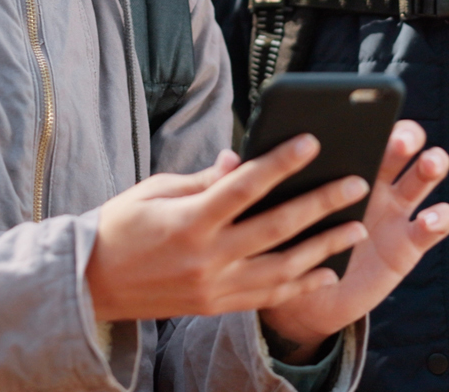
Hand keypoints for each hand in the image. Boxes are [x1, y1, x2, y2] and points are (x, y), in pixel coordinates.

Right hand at [86, 135, 374, 323]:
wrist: (90, 285)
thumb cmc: (120, 227)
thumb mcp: (155, 191)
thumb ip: (203, 180)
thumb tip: (240, 162)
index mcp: (189, 220)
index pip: (244, 186)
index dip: (280, 162)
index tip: (311, 141)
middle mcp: (206, 256)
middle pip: (277, 226)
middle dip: (322, 203)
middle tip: (357, 184)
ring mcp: (214, 286)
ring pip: (283, 266)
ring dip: (326, 247)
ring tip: (358, 228)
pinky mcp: (217, 306)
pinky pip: (268, 295)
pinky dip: (301, 283)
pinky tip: (328, 270)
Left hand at [258, 121, 448, 362]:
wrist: (302, 298)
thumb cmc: (286, 243)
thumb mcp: (263, 214)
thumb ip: (247, 186)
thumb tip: (228, 159)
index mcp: (339, 165)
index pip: (356, 131)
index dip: (365, 119)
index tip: (362, 113)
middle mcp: (373, 180)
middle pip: (397, 147)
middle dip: (403, 136)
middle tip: (398, 137)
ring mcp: (394, 210)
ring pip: (421, 178)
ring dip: (429, 167)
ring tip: (429, 163)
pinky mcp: (408, 243)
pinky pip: (433, 226)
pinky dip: (439, 218)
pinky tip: (431, 217)